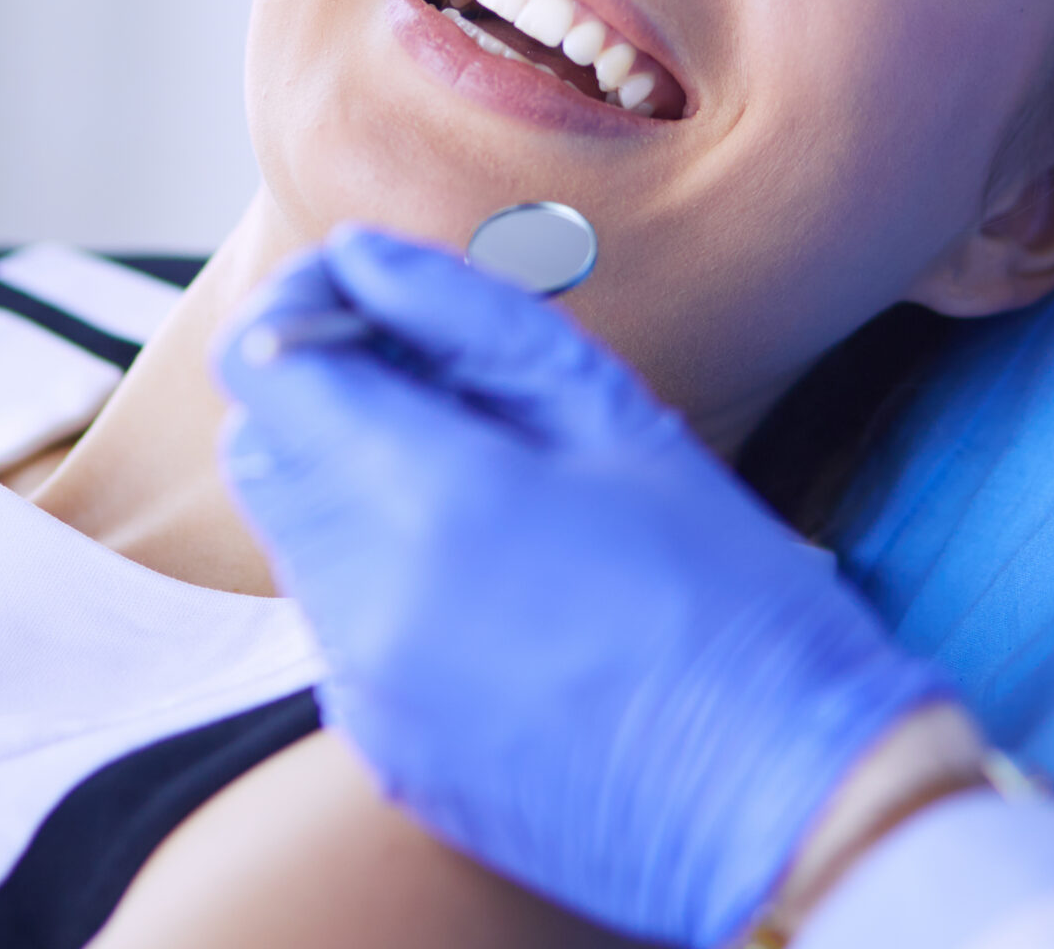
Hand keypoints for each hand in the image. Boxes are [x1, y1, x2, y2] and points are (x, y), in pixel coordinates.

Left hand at [217, 227, 949, 948]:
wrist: (793, 799)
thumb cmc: (733, 594)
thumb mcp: (614, 417)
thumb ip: (466, 317)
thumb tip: (358, 254)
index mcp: (430, 497)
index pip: (263, 363)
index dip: (301, 309)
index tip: (369, 303)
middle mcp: (367, 601)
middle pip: (261, 450)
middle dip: (322, 398)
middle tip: (442, 390)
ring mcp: (365, 693)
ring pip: (296, 542)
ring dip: (358, 492)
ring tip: (495, 498)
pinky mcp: (384, 756)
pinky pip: (342, 633)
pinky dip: (389, 587)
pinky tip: (506, 597)